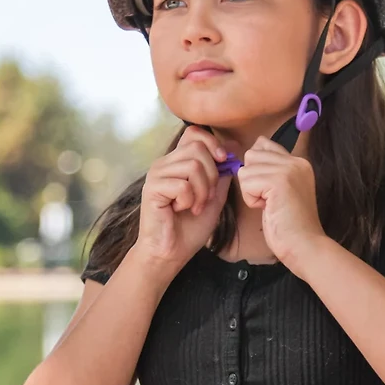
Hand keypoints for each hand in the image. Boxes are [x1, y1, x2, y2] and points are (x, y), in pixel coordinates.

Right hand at [135, 126, 232, 276]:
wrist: (171, 252)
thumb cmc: (190, 227)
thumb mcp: (214, 197)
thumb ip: (220, 174)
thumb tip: (232, 150)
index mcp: (178, 162)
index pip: (194, 133)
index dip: (212, 142)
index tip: (223, 160)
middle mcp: (165, 163)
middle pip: (197, 147)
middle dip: (211, 174)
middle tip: (207, 197)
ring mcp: (157, 174)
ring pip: (192, 165)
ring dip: (202, 190)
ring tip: (195, 206)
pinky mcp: (152, 188)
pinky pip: (182, 184)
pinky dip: (189, 200)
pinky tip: (180, 210)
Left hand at [237, 136, 325, 268]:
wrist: (304, 245)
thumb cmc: (289, 225)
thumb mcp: (281, 191)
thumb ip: (270, 171)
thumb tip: (248, 157)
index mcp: (298, 162)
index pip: (263, 144)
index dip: (256, 167)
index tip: (267, 189)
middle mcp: (295, 161)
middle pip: (251, 155)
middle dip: (252, 179)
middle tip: (269, 198)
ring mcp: (288, 169)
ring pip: (246, 170)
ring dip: (251, 191)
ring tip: (270, 204)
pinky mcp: (278, 181)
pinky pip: (246, 183)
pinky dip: (251, 199)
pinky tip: (268, 208)